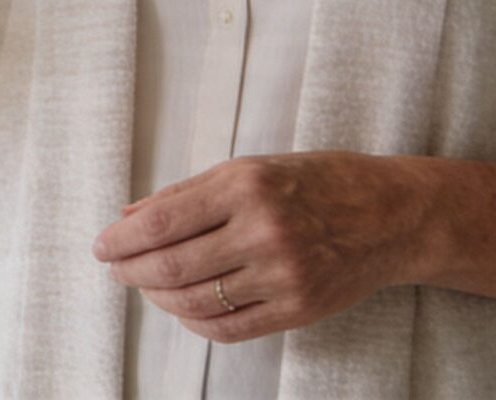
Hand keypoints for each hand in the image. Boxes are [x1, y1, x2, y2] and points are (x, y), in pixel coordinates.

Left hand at [90, 151, 431, 343]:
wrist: (392, 215)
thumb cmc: (319, 183)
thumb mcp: (251, 168)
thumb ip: (188, 193)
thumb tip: (131, 214)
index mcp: (245, 186)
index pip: (161, 221)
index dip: (121, 239)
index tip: (103, 245)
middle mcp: (263, 230)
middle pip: (172, 265)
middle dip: (131, 270)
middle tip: (116, 268)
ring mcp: (283, 274)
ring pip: (196, 300)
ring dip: (159, 296)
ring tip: (147, 285)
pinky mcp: (299, 307)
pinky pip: (230, 327)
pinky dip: (196, 322)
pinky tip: (184, 308)